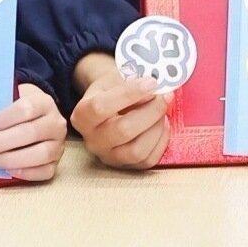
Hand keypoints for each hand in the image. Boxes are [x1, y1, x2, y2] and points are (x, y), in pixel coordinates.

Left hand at [0, 84, 67, 182]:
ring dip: (10, 160)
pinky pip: (45, 171)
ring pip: (40, 154)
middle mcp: (56, 123)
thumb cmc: (18, 110)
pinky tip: (7, 171)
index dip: (2, 120)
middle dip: (0, 143)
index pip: (25, 109)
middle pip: (30, 133)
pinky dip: (25, 173)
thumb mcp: (11, 99)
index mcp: (44, 102)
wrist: (39, 117)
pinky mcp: (57, 162)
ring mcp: (59, 144)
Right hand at [71, 56, 170, 170]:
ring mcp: (108, 157)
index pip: (100, 107)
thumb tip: (155, 91)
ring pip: (137, 150)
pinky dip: (161, 140)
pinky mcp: (125, 166)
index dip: (129, 94)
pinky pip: (148, 160)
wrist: (108, 107)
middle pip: (122, 130)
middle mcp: (92, 141)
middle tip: (165, 96)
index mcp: (82, 116)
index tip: (151, 82)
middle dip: (150, 111)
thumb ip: (131, 83)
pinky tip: (162, 124)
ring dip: (157, 127)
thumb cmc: (112, 90)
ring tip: (163, 111)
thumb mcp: (114, 79)